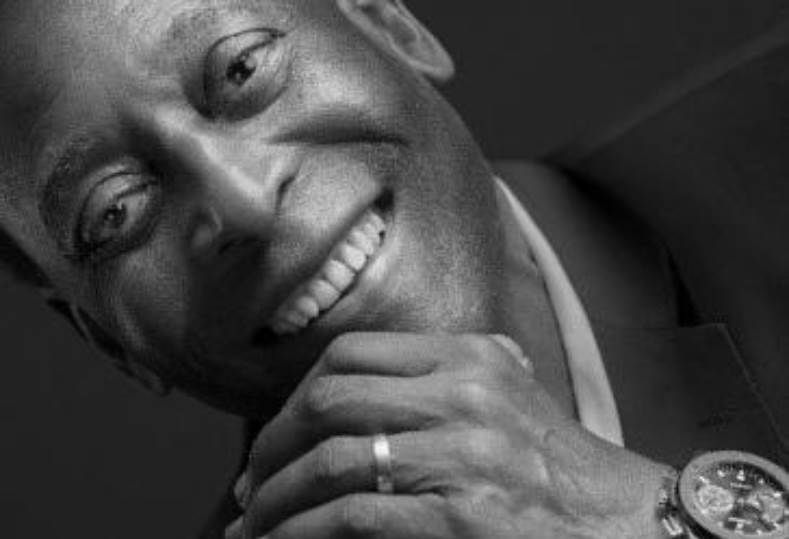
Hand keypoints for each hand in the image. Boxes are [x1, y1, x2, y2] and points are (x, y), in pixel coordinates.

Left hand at [227, 332, 672, 538]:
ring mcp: (464, 453)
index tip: (276, 433)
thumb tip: (355, 387)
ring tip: (255, 524)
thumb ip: (444, 374)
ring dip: (277, 498)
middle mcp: (464, 394)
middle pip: (330, 399)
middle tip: (250, 484)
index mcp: (469, 357)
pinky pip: (354, 514)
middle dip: (272, 445)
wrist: (624, 523)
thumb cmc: (555, 467)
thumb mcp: (508, 393)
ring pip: (332, 458)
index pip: (352, 353)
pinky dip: (304, 531)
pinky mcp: (462, 515)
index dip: (296, 394)